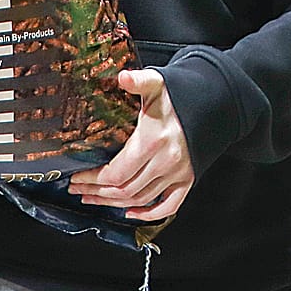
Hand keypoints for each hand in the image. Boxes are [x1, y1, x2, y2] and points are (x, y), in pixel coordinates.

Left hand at [69, 69, 193, 221]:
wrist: (213, 102)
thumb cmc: (182, 95)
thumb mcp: (157, 83)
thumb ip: (138, 80)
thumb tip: (122, 77)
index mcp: (152, 141)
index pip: (115, 173)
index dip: (92, 180)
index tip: (77, 178)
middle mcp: (166, 161)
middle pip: (124, 190)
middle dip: (97, 193)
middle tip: (79, 190)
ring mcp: (178, 173)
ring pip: (140, 199)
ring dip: (114, 204)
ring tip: (95, 199)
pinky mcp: (188, 179)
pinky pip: (169, 205)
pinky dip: (149, 214)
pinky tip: (132, 213)